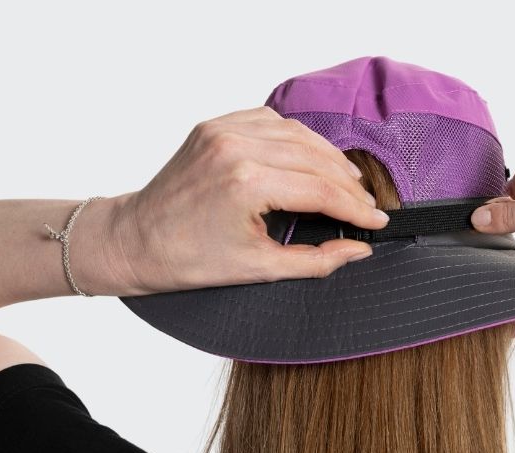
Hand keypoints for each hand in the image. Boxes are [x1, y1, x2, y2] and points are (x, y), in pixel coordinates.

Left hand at [107, 106, 388, 294]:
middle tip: (367, 207)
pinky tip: (310, 158)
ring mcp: (223, 130)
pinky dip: (297, 139)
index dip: (355, 208)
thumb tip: (358, 250)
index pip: (320, 189)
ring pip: (297, 134)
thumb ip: (315, 260)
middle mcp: (236, 146)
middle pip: (314, 158)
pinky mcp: (214, 126)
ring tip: (348, 183)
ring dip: (328, 158)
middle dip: (348, 184)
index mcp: (246, 183)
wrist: (136, 240)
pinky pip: (270, 122)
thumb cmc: (188, 260)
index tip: (377, 221)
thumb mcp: (258, 268)